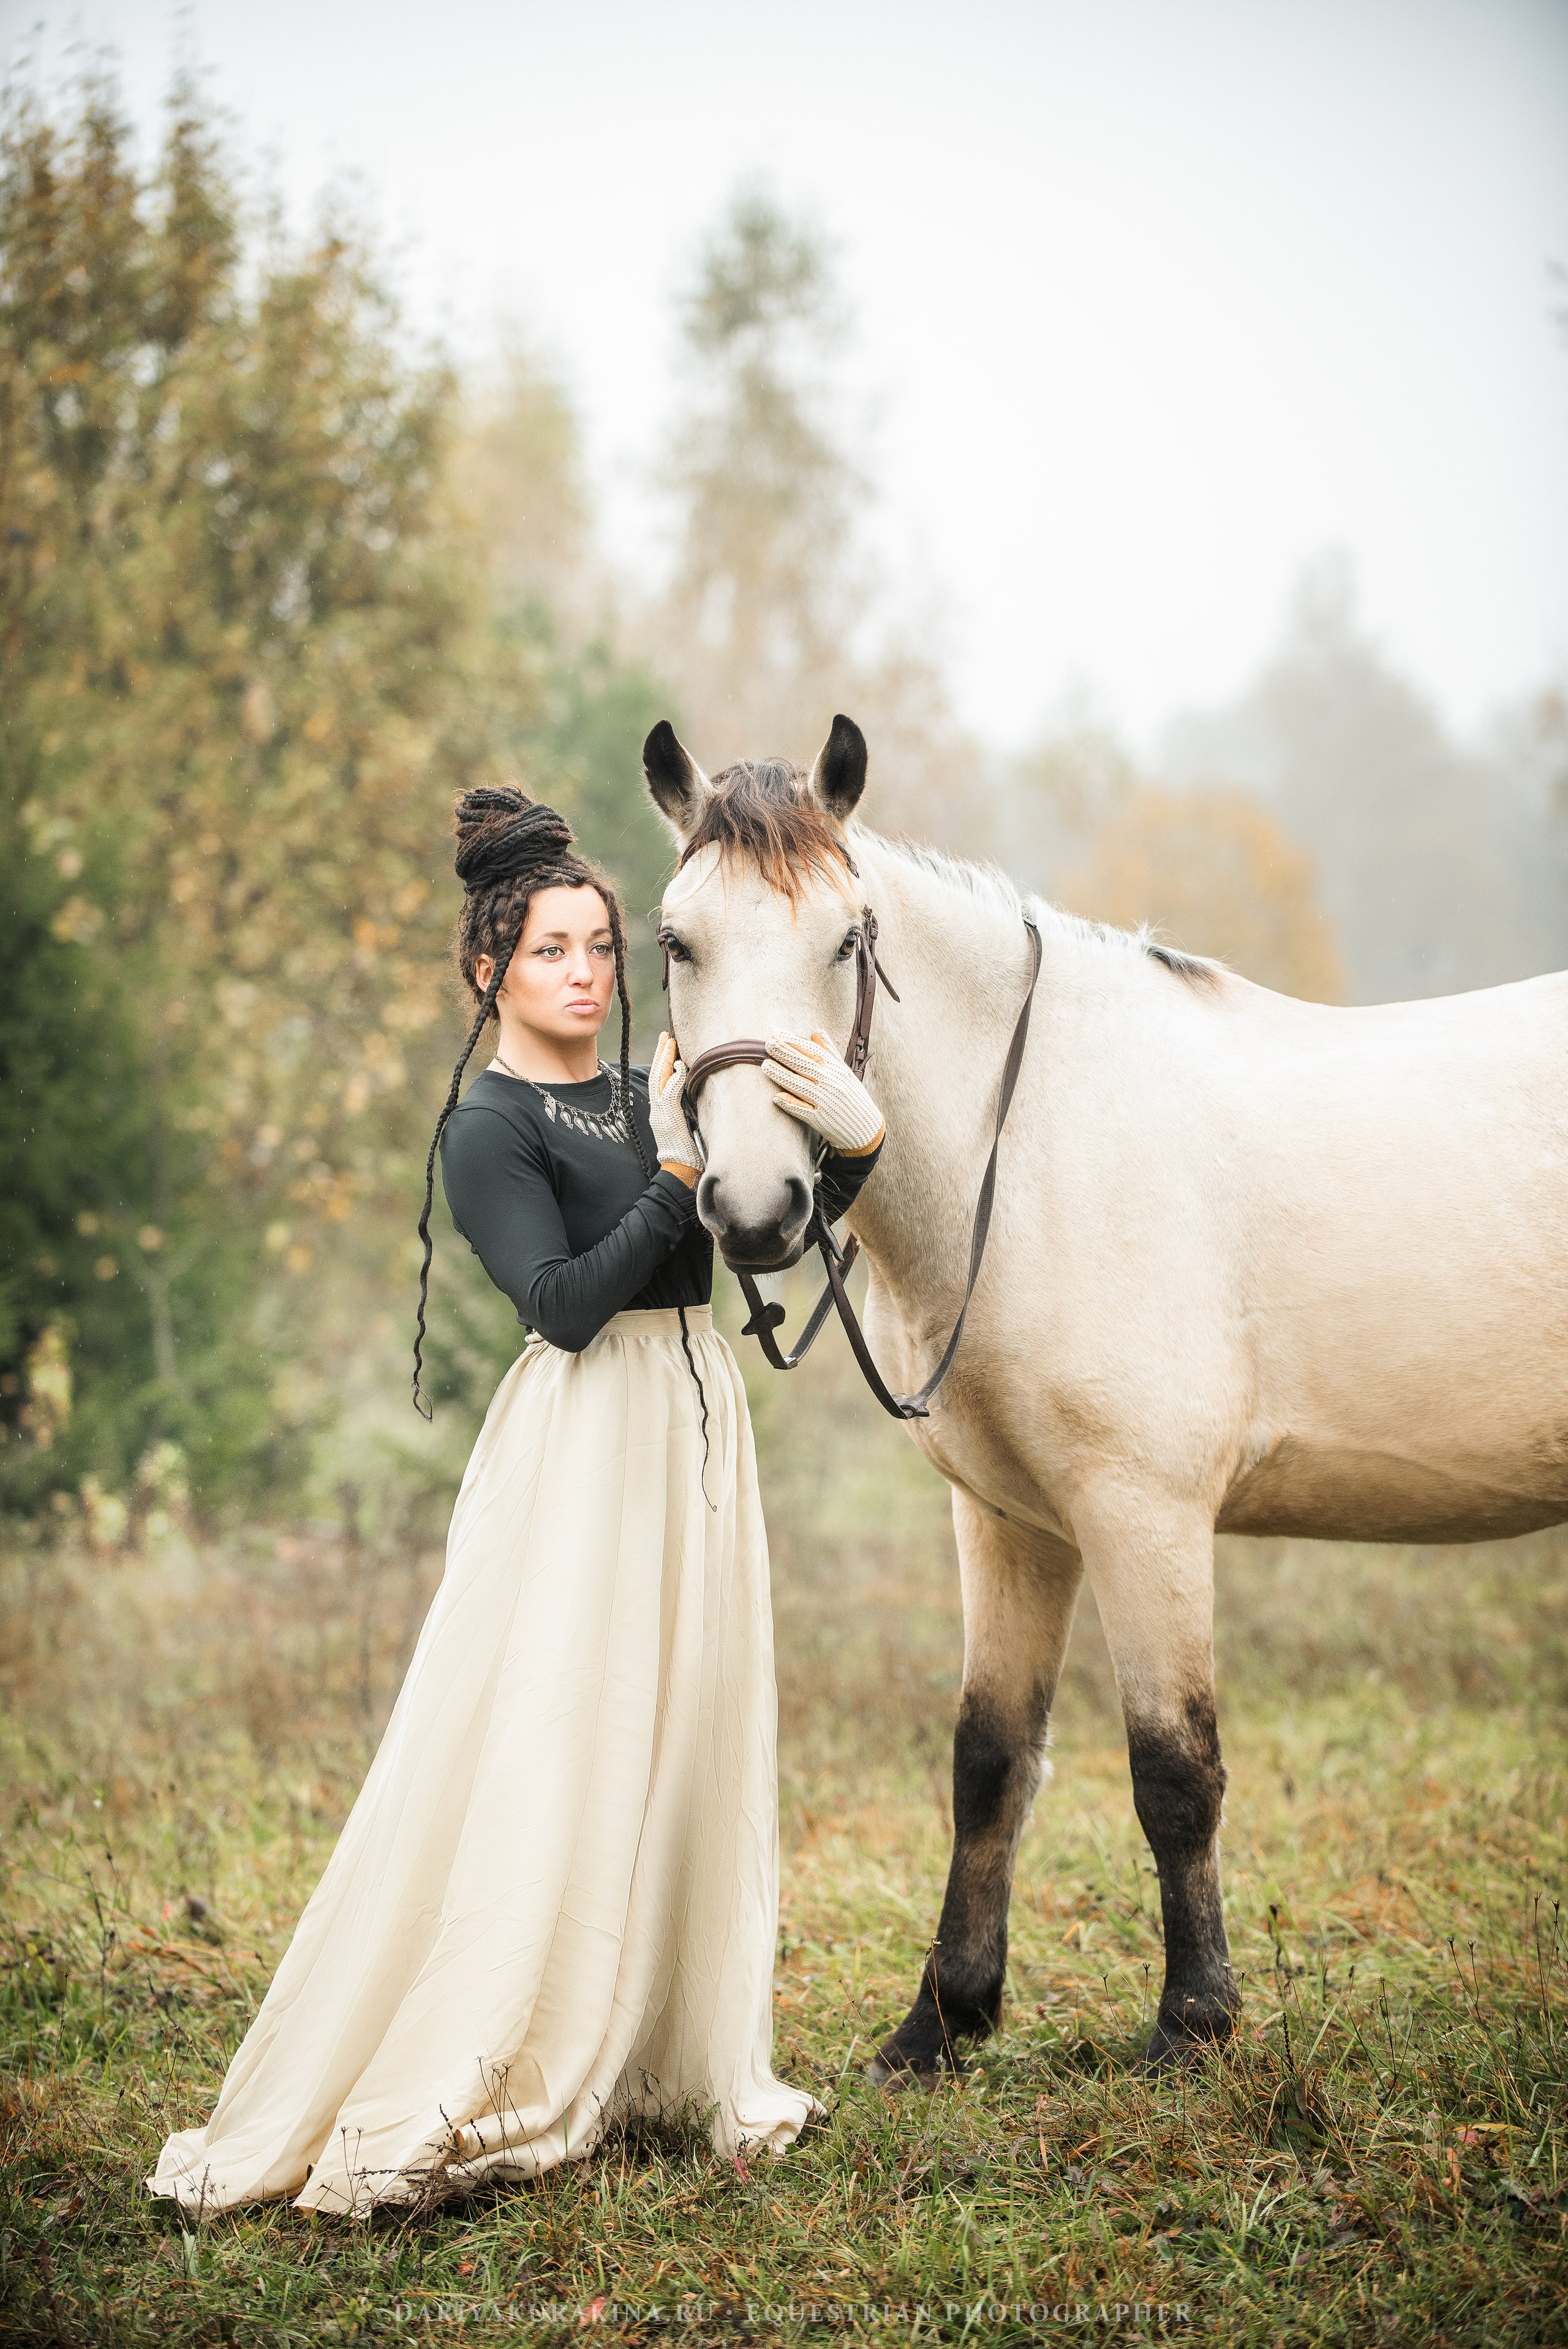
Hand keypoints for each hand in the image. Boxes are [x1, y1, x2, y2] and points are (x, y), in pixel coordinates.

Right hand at [648, 1032, 702, 1184]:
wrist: (679, 1169)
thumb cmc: (686, 1152)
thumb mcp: (683, 1127)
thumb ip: (683, 1111)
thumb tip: (693, 1097)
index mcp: (660, 1111)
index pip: (658, 1081)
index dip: (662, 1063)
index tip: (667, 1047)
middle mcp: (657, 1110)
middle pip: (655, 1076)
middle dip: (660, 1054)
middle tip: (665, 1036)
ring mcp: (660, 1113)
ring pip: (658, 1080)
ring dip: (664, 1059)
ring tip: (669, 1042)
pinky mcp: (668, 1118)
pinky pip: (669, 1093)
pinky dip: (674, 1078)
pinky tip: (680, 1065)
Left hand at [761, 1031, 884, 1155]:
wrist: (866, 1128)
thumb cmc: (853, 1097)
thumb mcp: (845, 1072)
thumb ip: (829, 1052)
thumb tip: (815, 1033)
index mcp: (837, 1070)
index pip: (813, 1052)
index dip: (795, 1042)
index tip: (778, 1033)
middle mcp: (831, 1084)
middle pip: (805, 1066)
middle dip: (785, 1053)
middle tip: (768, 1044)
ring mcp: (825, 1102)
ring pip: (800, 1086)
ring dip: (782, 1076)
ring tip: (766, 1066)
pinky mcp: (820, 1120)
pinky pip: (802, 1110)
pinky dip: (790, 1103)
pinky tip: (776, 1097)